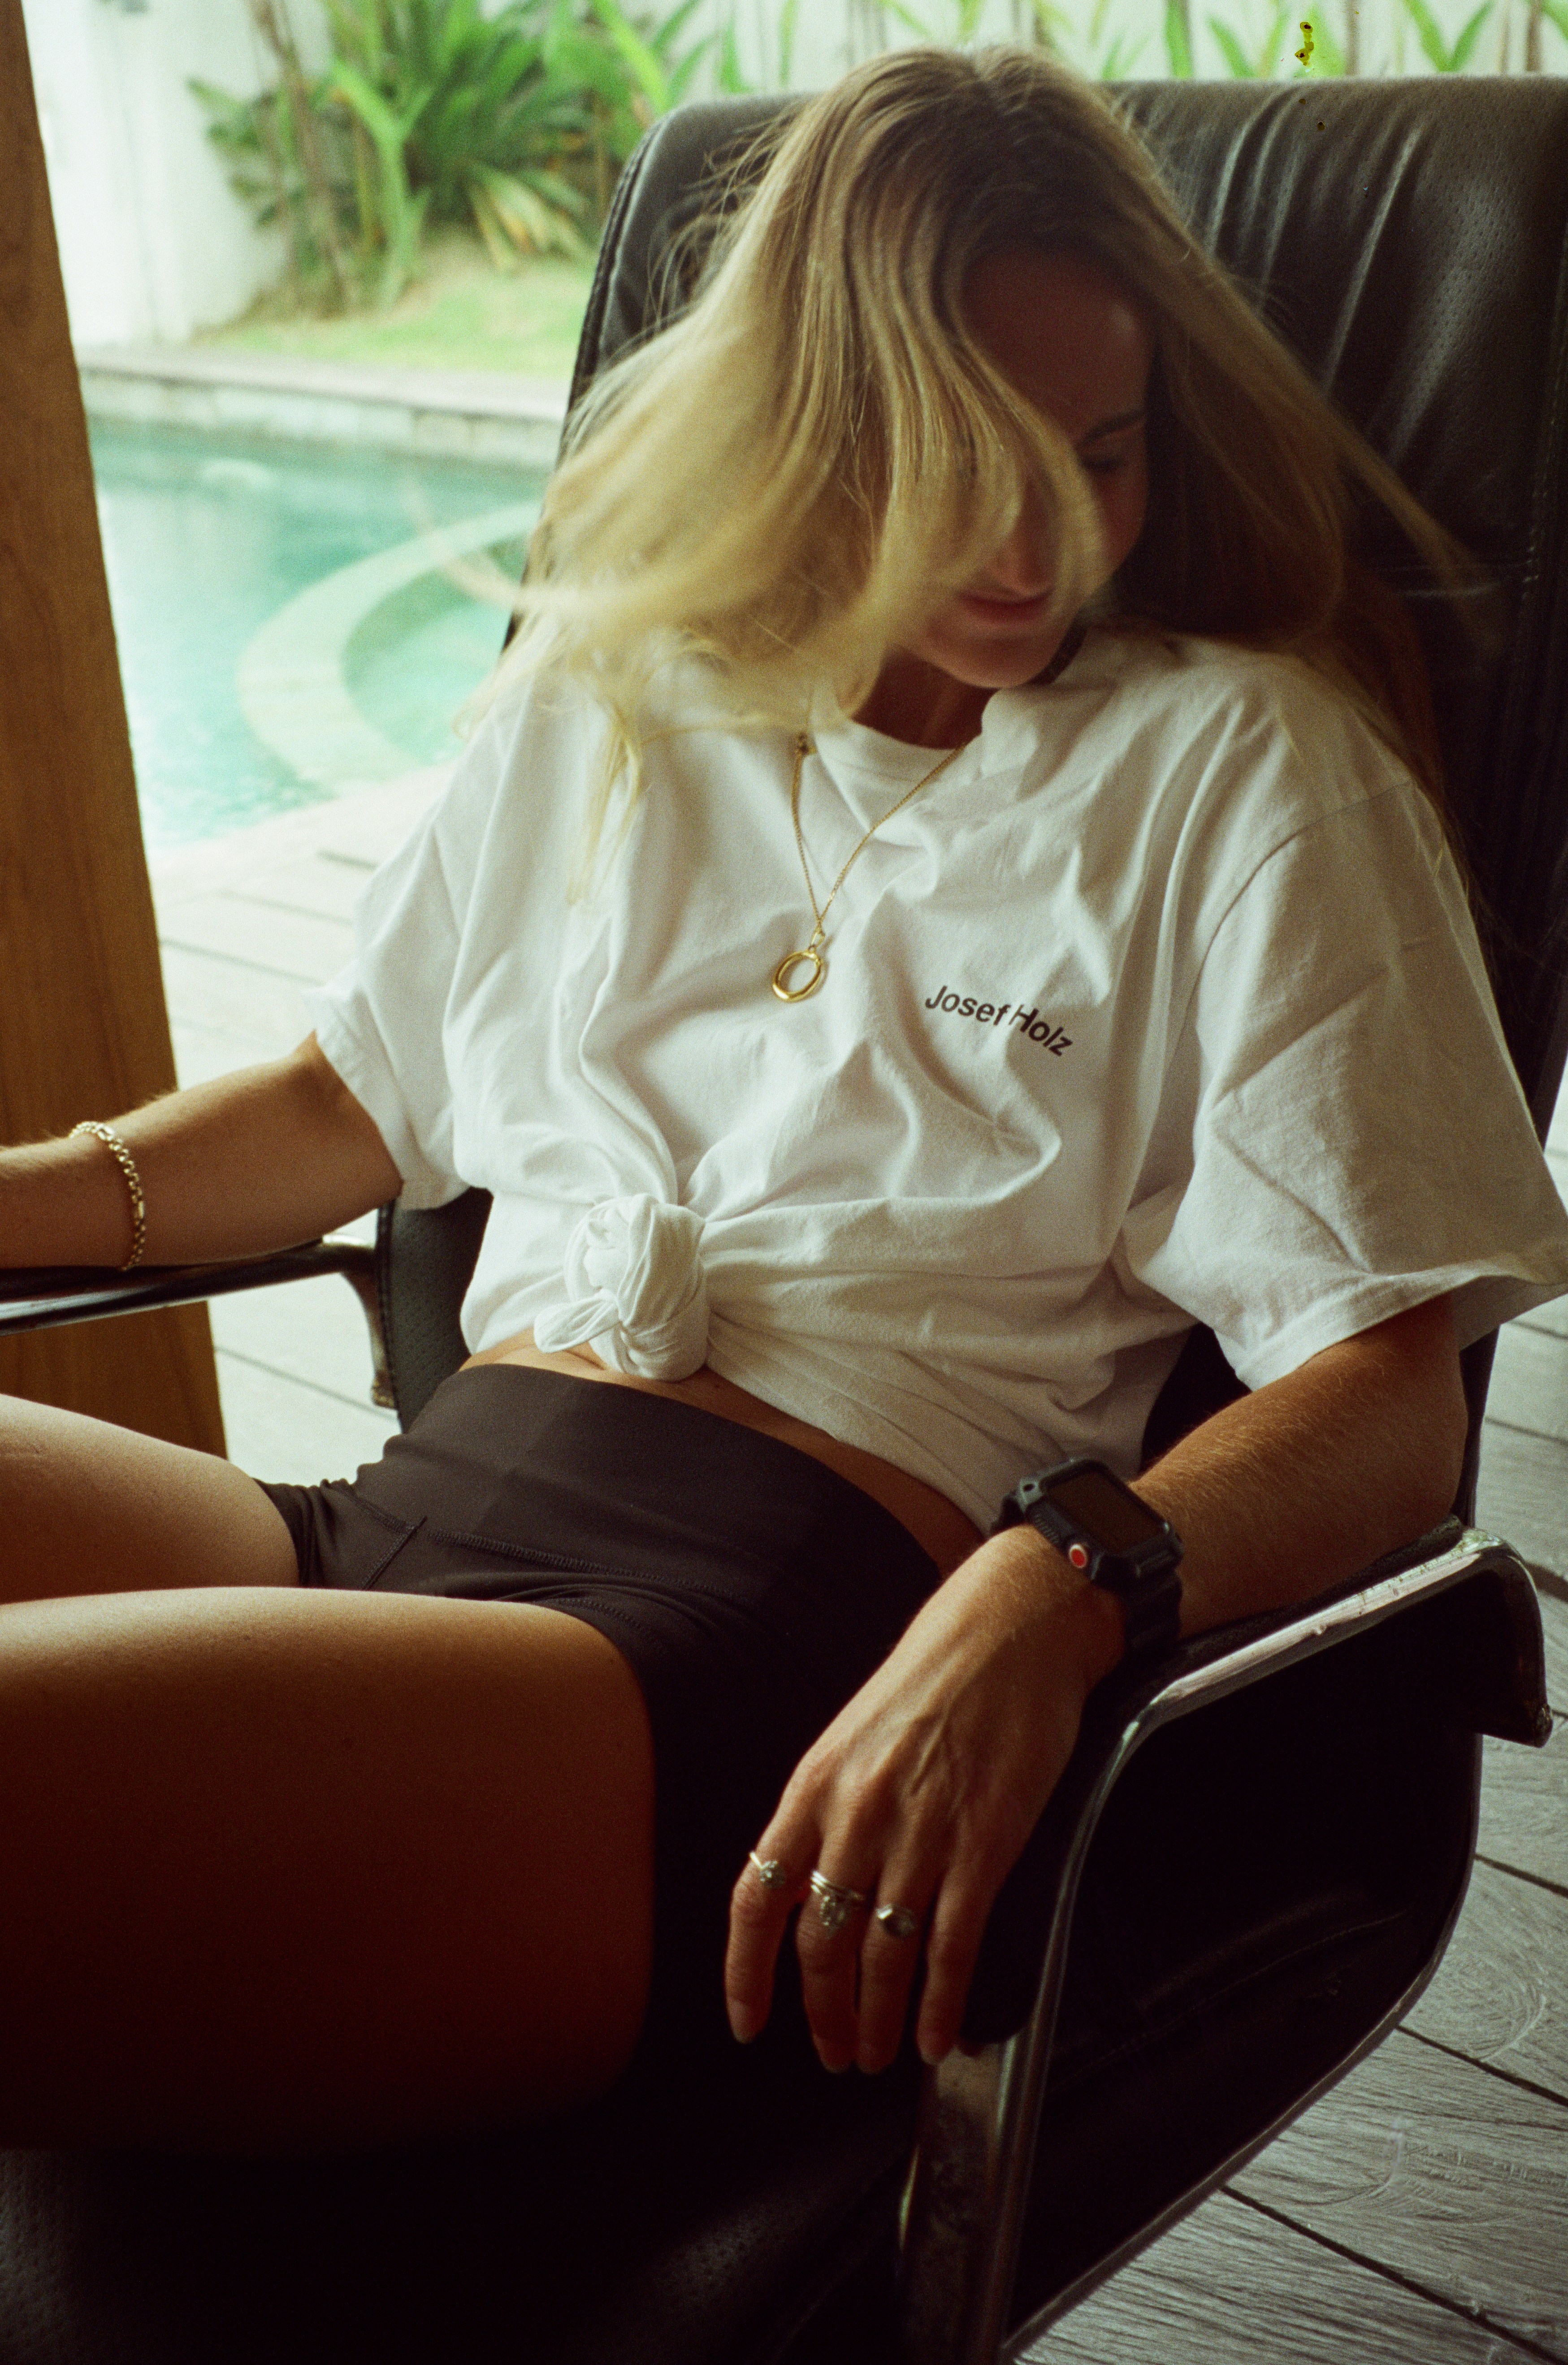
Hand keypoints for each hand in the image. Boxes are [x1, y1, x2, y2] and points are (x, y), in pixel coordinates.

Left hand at [724, 1527, 1123, 2072]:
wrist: (1011, 1630)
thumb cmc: (938, 1678)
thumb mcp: (854, 1736)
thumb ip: (830, 1808)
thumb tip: (813, 1881)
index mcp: (815, 1784)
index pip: (758, 1897)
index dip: (746, 1971)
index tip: (749, 2021)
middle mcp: (856, 1813)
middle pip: (818, 1943)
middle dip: (822, 2013)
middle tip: (834, 2049)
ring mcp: (921, 1832)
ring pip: (881, 1958)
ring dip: (878, 2021)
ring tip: (880, 2052)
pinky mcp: (984, 1844)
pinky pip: (949, 1948)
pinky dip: (940, 2006)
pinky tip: (939, 2037)